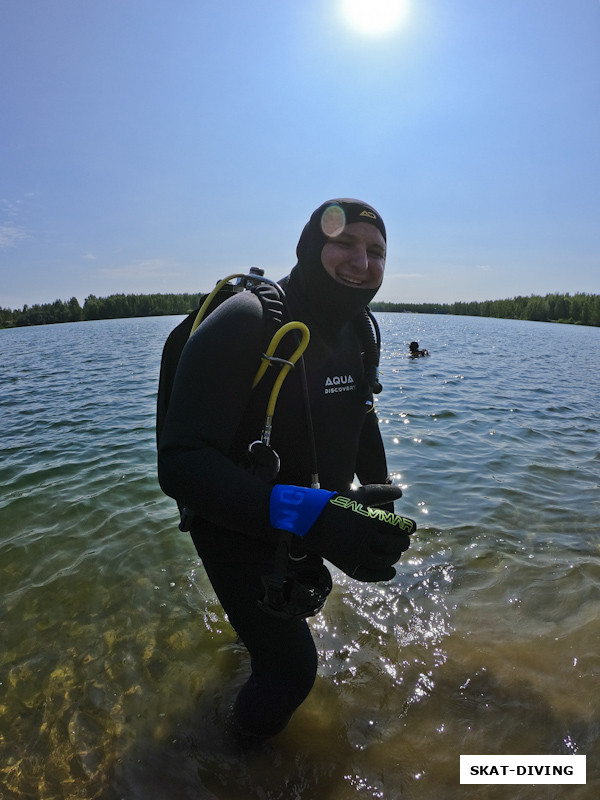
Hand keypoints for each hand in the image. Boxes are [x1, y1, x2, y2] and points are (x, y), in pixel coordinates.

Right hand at [269, 484, 415, 581]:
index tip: (411, 527)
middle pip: (394, 544)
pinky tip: (391, 571)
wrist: (311, 518)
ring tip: (396, 553)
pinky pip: (369, 574)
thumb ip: (382, 492)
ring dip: (394, 557)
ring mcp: (355, 553)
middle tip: (404, 540)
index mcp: (370, 520)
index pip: (399, 527)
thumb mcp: (360, 494)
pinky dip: (383, 575)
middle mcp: (364, 538)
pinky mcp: (347, 564)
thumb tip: (401, 493)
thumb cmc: (338, 502)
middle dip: (403, 542)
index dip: (409, 527)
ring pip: (384, 560)